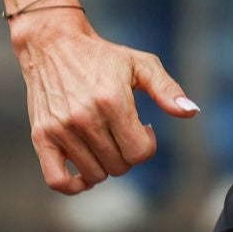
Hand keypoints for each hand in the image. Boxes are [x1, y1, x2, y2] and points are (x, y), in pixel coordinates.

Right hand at [11, 10, 199, 193]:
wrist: (53, 45)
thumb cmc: (103, 56)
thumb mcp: (141, 64)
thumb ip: (167, 89)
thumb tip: (191, 112)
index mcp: (112, 100)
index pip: (140, 152)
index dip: (147, 143)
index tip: (143, 126)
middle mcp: (84, 117)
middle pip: (119, 166)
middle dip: (127, 153)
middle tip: (122, 131)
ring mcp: (60, 129)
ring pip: (94, 175)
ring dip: (105, 165)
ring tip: (105, 141)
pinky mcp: (40, 137)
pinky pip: (56, 181)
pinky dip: (74, 186)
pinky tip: (84, 175)